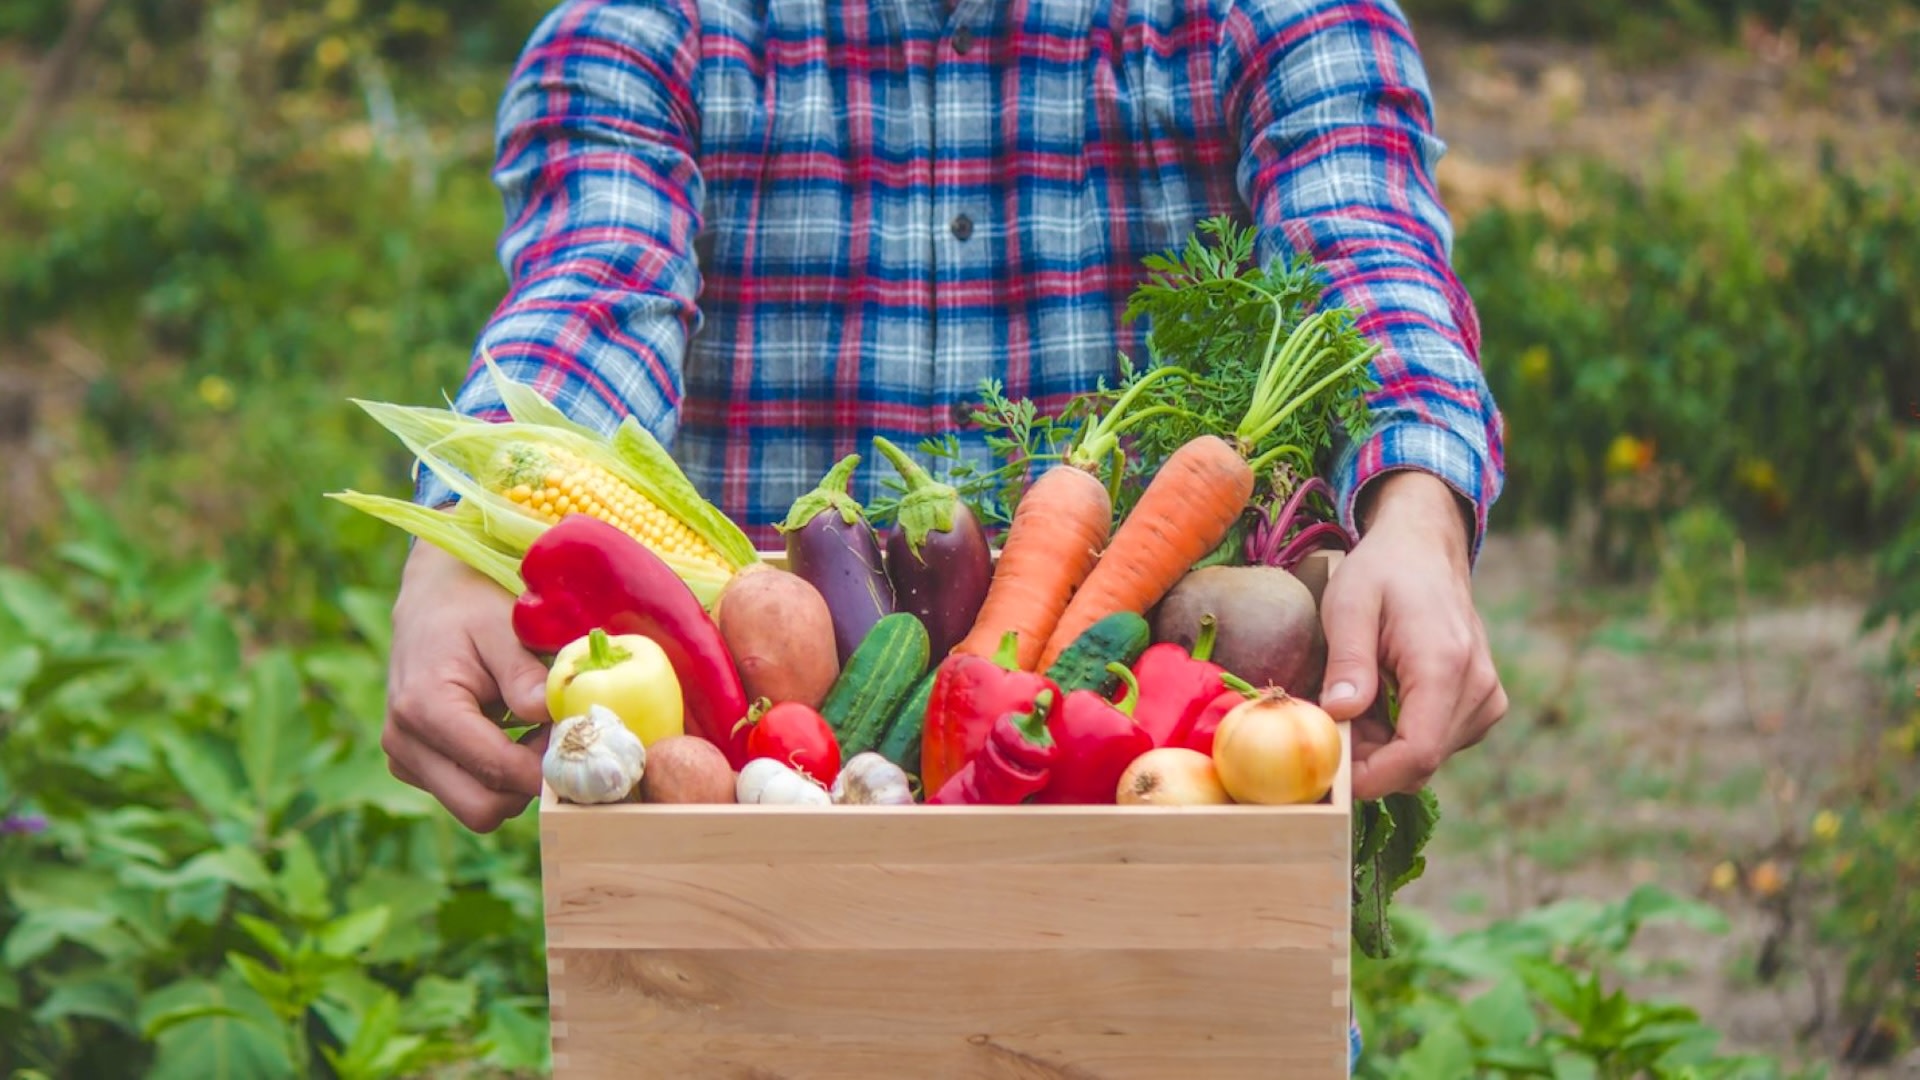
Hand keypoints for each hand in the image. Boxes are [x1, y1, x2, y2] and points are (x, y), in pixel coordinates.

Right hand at [383, 539, 553, 831]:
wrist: (431, 601)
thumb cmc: (472, 609)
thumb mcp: (504, 629)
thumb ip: (526, 676)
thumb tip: (557, 718)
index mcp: (423, 707)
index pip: (496, 769)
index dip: (547, 769)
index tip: (582, 746)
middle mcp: (403, 741)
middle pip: (482, 809)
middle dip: (528, 786)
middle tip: (559, 743)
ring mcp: (404, 758)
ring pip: (477, 808)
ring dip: (515, 782)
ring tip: (537, 732)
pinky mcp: (413, 765)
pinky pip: (467, 793)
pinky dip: (498, 778)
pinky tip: (514, 736)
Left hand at [1317, 471, 1507, 799]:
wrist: (1426, 549)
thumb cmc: (1383, 572)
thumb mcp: (1349, 604)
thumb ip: (1347, 660)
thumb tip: (1337, 715)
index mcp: (1446, 666)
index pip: (1418, 753)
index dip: (1372, 777)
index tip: (1330, 775)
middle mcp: (1478, 689)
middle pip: (1419, 762)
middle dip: (1368, 758)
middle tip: (1329, 721)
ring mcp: (1485, 700)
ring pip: (1426, 756)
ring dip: (1382, 745)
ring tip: (1355, 696)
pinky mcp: (1483, 705)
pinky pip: (1437, 741)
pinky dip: (1400, 733)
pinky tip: (1380, 698)